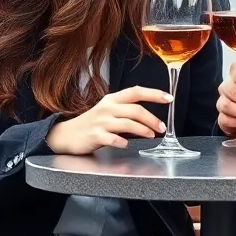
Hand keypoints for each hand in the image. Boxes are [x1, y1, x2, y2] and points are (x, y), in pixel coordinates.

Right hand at [46, 86, 172, 154]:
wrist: (67, 135)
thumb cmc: (92, 123)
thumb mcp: (108, 111)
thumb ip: (126, 111)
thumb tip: (149, 117)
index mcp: (112, 100)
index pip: (136, 92)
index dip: (154, 94)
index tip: (169, 98)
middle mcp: (107, 108)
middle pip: (135, 110)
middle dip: (152, 119)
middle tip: (162, 128)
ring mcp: (101, 122)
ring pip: (127, 123)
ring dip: (143, 130)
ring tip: (151, 135)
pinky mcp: (95, 136)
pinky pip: (113, 138)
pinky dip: (122, 141)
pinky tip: (127, 144)